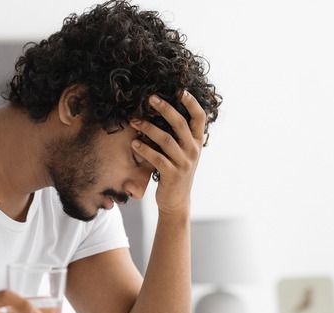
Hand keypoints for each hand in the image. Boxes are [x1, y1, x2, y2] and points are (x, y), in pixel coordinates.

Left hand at [130, 91, 207, 216]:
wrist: (176, 200)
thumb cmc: (176, 171)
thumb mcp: (183, 152)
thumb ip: (179, 136)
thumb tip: (164, 111)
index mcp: (197, 142)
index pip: (199, 117)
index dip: (191, 103)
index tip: (180, 90)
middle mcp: (193, 150)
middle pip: (180, 124)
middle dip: (165, 108)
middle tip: (150, 98)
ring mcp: (184, 163)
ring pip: (166, 140)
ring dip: (148, 128)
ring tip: (134, 121)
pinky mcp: (172, 175)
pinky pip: (157, 158)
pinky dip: (144, 149)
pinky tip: (134, 143)